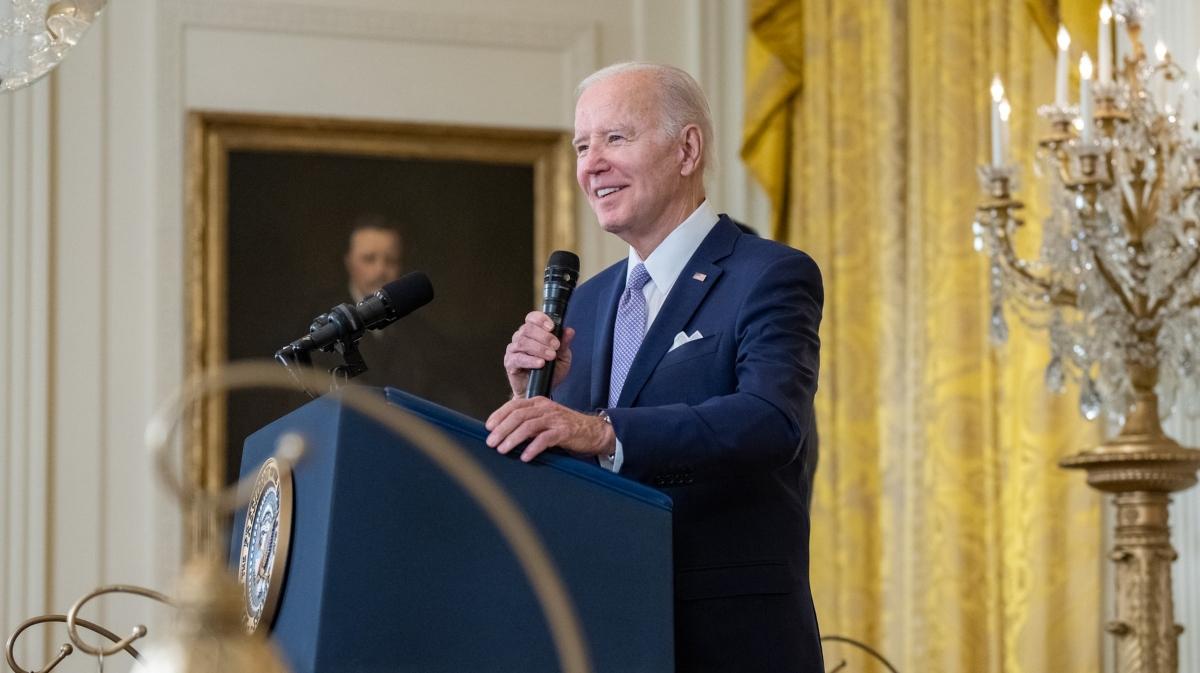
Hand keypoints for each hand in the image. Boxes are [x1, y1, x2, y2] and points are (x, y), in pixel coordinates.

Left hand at [485, 397, 614, 462]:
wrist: (593, 431)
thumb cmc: (566, 427)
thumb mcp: (544, 420)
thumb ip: (528, 422)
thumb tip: (503, 433)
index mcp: (539, 403)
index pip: (514, 405)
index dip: (499, 415)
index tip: (488, 427)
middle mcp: (546, 408)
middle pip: (518, 415)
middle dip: (502, 429)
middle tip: (491, 442)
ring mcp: (555, 419)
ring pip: (529, 426)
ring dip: (513, 438)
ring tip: (503, 450)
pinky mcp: (564, 431)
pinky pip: (545, 439)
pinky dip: (532, 448)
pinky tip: (525, 456)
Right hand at [503, 311, 575, 397]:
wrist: (542, 390)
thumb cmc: (551, 371)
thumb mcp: (563, 356)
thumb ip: (564, 343)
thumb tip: (569, 331)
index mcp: (533, 332)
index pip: (532, 318)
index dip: (540, 319)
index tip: (552, 327)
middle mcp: (521, 337)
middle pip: (528, 329)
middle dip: (544, 336)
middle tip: (556, 346)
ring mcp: (513, 350)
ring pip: (522, 342)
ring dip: (539, 348)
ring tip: (550, 356)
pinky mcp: (510, 363)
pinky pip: (517, 358)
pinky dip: (530, 360)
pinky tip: (540, 363)